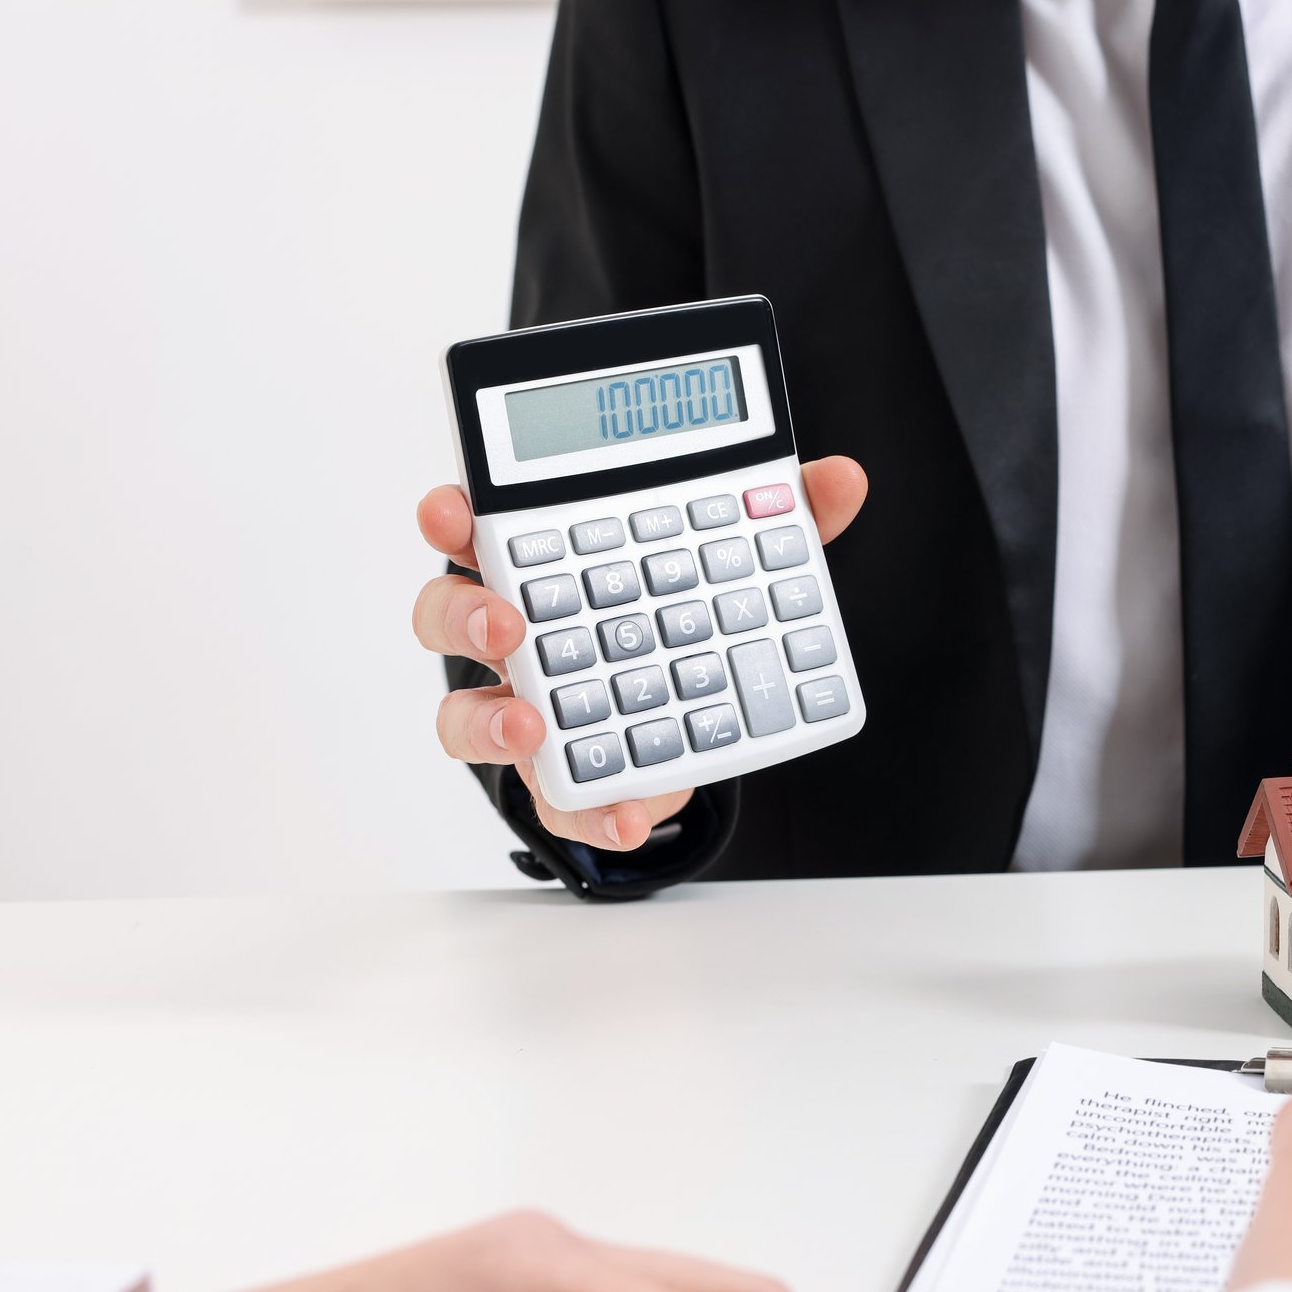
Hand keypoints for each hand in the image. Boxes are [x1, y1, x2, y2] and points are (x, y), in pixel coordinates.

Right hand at [414, 459, 868, 850]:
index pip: (479, 527)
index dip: (451, 516)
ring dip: (490, 722)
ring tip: (531, 728)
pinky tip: (627, 813)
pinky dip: (592, 811)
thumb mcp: (743, 559)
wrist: (707, 715)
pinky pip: (558, 801)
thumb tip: (841, 478)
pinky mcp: (570, 777)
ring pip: (467, 715)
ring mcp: (532, 710)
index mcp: (548, 564)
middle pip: (449, 614)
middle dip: (465, 614)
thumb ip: (784, 517)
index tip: (450, 511)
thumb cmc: (692, 617)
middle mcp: (522, 637)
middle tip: (505, 622)